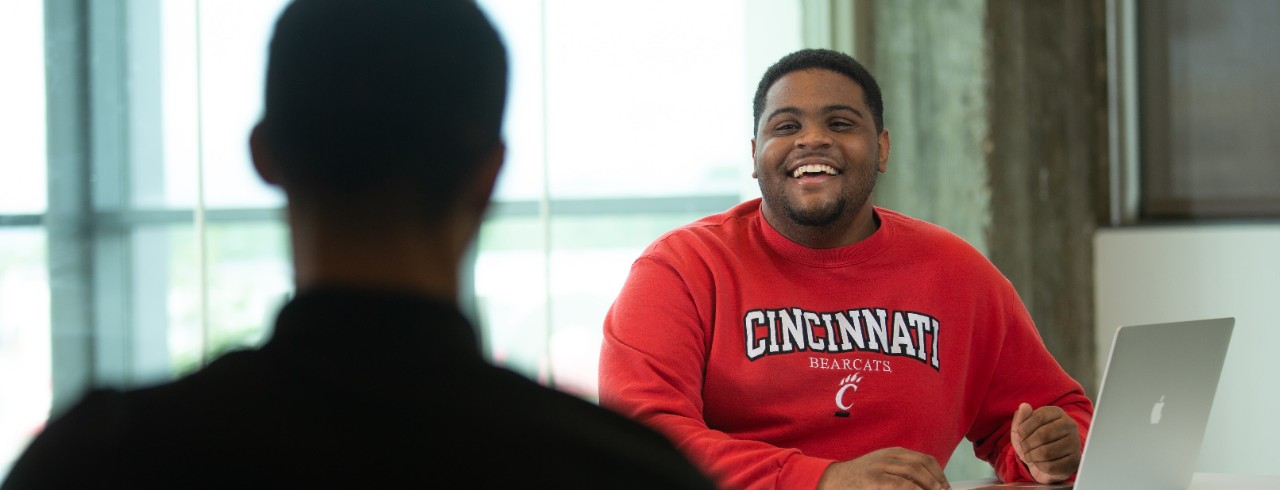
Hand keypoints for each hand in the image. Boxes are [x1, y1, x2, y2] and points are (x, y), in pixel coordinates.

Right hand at [818, 447, 949, 489]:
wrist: (832, 480)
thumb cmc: (859, 478)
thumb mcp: (881, 468)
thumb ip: (901, 471)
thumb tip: (927, 483)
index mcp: (892, 453)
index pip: (924, 459)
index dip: (939, 473)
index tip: (945, 486)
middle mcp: (887, 457)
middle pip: (920, 466)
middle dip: (936, 482)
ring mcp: (879, 468)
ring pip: (912, 475)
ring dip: (928, 486)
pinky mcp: (874, 481)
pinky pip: (900, 485)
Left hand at [1010, 402, 1081, 482]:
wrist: (1044, 462)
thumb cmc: (1033, 441)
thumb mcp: (1022, 428)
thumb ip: (1021, 417)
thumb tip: (1024, 406)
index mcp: (1057, 413)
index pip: (1039, 417)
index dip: (1024, 428)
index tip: (1019, 436)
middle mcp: (1069, 425)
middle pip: (1043, 435)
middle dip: (1027, 444)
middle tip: (1023, 448)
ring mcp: (1074, 443)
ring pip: (1047, 452)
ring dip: (1032, 456)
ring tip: (1029, 456)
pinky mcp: (1074, 461)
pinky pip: (1052, 466)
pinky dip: (1040, 466)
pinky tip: (1039, 463)